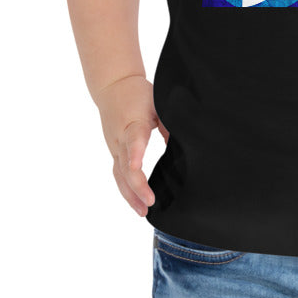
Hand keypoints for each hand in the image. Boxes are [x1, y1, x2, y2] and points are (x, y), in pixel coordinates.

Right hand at [92, 74, 170, 217]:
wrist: (113, 85)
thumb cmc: (138, 93)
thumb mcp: (158, 103)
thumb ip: (170, 124)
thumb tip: (184, 145)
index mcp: (133, 122)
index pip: (134, 139)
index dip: (136, 153)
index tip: (137, 167)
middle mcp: (121, 138)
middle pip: (125, 165)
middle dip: (137, 186)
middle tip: (150, 202)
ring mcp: (115, 146)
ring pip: (120, 175)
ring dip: (130, 195)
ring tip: (143, 212)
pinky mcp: (115, 151)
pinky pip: (118, 174)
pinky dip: (126, 191)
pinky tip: (136, 203)